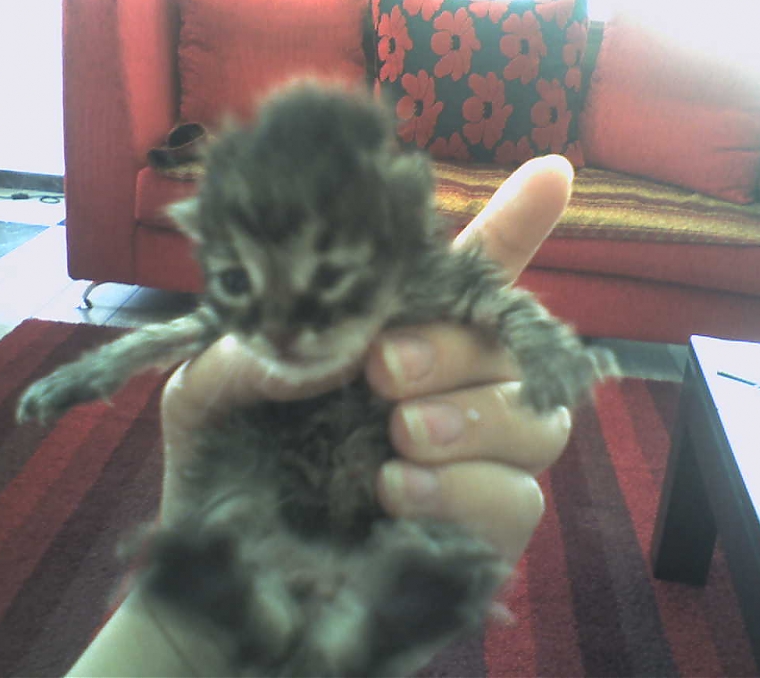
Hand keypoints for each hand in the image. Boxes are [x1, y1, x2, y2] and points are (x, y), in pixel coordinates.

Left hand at [158, 155, 575, 563]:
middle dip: (456, 346)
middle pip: (514, 343)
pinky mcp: (479, 535)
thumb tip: (334, 348)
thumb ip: (249, 351)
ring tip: (395, 436)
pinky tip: (393, 491)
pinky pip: (520, 499)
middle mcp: (447, 394)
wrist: (222, 587)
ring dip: (472, 418)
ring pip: (540, 420)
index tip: (551, 172)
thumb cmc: (224, 472)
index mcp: (392, 341)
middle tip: (383, 370)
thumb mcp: (208, 391)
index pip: (471, 279)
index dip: (516, 224)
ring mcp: (472, 465)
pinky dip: (464, 488)